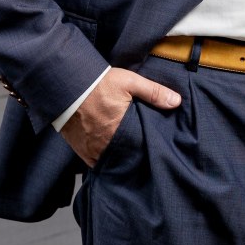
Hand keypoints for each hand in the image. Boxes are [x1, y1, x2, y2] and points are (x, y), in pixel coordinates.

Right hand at [61, 67, 180, 167]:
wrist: (68, 86)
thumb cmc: (100, 84)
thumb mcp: (130, 82)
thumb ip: (153, 92)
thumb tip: (176, 102)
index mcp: (122, 130)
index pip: (141, 148)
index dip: (148, 149)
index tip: (156, 147)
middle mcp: (107, 144)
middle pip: (127, 156)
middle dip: (135, 154)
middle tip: (143, 151)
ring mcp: (93, 150)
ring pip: (112, 161)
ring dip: (119, 158)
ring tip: (128, 153)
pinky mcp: (81, 151)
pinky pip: (96, 162)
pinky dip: (104, 159)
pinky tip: (111, 153)